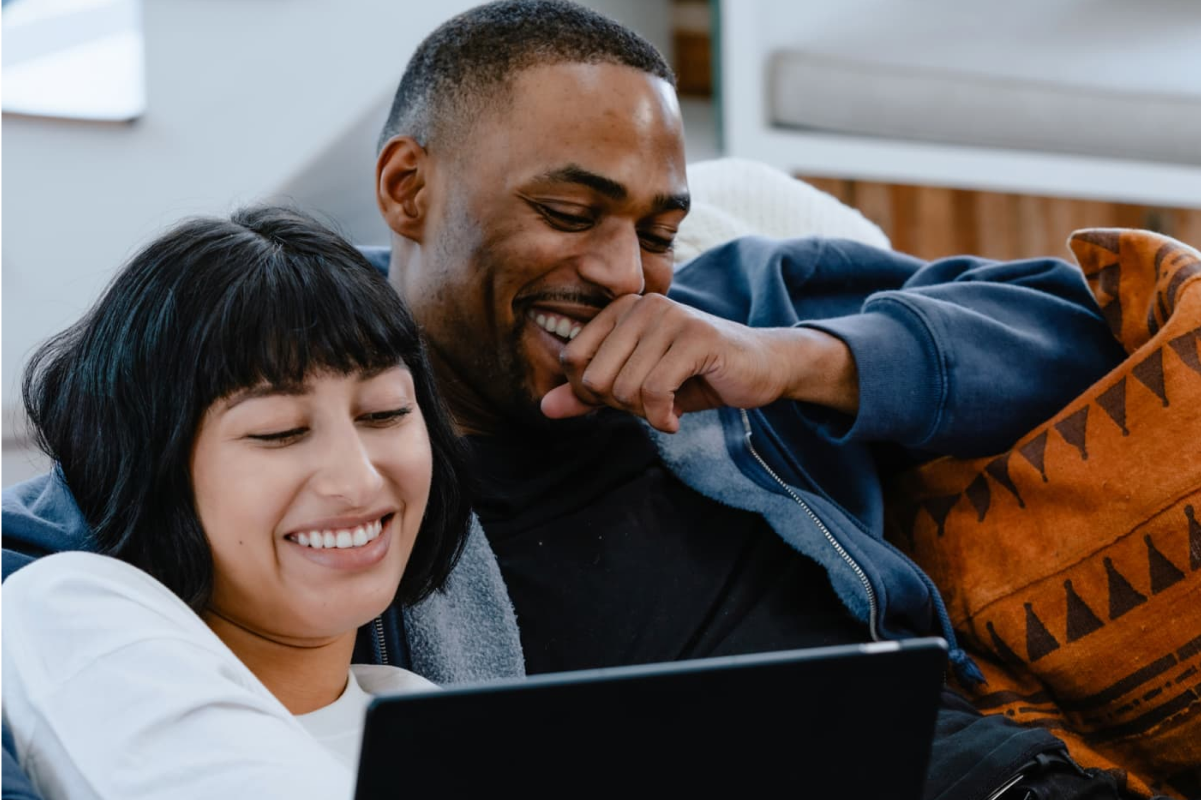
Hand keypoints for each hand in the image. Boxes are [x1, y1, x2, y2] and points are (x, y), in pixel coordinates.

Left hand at [540, 294, 858, 431]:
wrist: (758, 369)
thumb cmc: (694, 376)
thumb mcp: (635, 386)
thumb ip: (588, 396)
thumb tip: (544, 409)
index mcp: (620, 310)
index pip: (572, 360)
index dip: (592, 394)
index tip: (624, 399)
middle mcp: (641, 305)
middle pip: (594, 377)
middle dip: (618, 406)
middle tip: (648, 407)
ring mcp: (669, 317)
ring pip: (624, 387)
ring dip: (643, 414)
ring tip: (664, 410)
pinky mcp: (695, 338)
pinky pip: (654, 391)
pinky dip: (660, 417)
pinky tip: (674, 420)